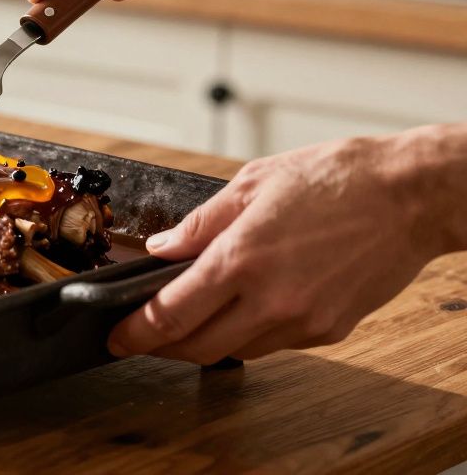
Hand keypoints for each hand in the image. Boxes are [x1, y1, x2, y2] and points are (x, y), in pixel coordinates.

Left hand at [108, 126, 466, 363]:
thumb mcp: (253, 184)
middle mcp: (271, 298)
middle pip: (197, 347)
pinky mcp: (329, 331)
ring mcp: (303, 320)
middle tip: (143, 336)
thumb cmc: (338, 179)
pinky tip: (246, 308)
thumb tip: (162, 248)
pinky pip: (273, 344)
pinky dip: (249, 333)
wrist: (412, 195)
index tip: (117, 336)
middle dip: (161, 347)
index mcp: (242, 258)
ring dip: (205, 341)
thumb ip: (200, 223)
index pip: (171, 314)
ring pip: (235, 351)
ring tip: (192, 316)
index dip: (136, 332)